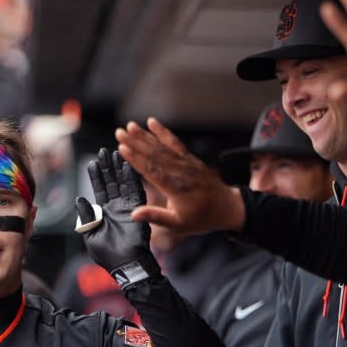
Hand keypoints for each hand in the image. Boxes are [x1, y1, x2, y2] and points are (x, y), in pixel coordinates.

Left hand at [77, 148, 160, 289]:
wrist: (126, 264)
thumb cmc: (108, 255)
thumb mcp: (91, 235)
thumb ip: (86, 217)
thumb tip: (79, 199)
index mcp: (104, 212)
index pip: (99, 189)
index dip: (96, 176)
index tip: (93, 162)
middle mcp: (116, 207)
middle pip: (111, 182)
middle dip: (107, 167)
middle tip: (104, 151)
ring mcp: (127, 207)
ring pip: (123, 183)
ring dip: (119, 168)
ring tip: (116, 153)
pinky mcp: (138, 209)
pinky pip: (135, 191)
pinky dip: (131, 178)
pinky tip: (128, 166)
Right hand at [116, 119, 244, 234]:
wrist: (227, 207)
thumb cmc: (201, 218)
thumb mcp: (178, 224)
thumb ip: (156, 217)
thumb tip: (134, 214)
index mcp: (177, 189)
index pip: (153, 171)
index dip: (137, 159)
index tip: (122, 149)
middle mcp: (181, 172)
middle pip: (155, 155)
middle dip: (136, 142)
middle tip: (119, 132)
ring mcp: (187, 163)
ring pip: (163, 147)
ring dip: (145, 135)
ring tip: (129, 126)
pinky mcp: (190, 158)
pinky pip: (175, 143)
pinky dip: (163, 132)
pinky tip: (152, 122)